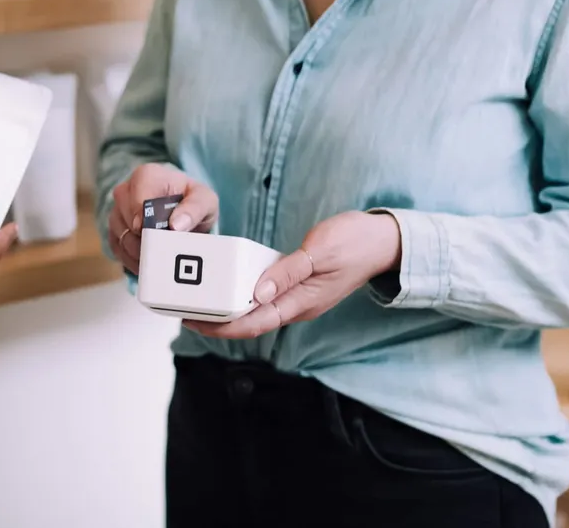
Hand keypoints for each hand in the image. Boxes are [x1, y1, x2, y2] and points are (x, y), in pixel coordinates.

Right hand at [107, 163, 217, 274]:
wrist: (181, 210)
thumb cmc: (191, 201)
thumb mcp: (205, 200)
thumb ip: (195, 209)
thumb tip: (176, 226)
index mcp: (146, 176)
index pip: (138, 200)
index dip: (147, 220)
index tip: (161, 232)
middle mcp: (125, 191)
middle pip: (129, 222)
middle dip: (151, 239)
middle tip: (169, 247)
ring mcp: (117, 213)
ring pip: (123, 239)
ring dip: (144, 253)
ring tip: (165, 255)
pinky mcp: (114, 232)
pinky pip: (119, 252)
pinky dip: (137, 261)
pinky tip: (154, 260)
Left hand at [186, 211, 400, 339]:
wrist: (384, 242)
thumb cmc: (354, 243)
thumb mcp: (319, 253)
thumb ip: (288, 272)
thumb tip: (256, 293)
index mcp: (301, 302)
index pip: (253, 322)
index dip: (220, 326)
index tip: (192, 321)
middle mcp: (296, 305)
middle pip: (249, 321)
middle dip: (216, 321)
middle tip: (183, 312)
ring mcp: (298, 298)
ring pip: (256, 310)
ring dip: (228, 308)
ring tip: (199, 301)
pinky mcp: (299, 286)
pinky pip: (266, 295)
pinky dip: (244, 293)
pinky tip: (229, 284)